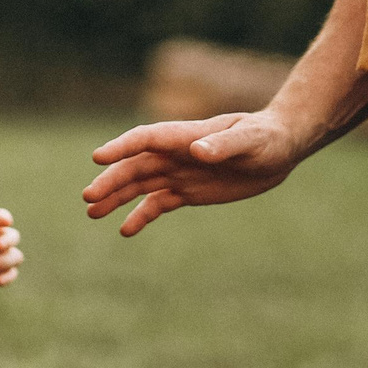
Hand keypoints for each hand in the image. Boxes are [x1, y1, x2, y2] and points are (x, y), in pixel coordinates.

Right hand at [82, 111, 303, 236]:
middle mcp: (175, 154)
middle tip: (87, 198)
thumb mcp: (250, 141)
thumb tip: (197, 152)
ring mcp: (179, 173)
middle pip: (135, 166)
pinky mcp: (188, 192)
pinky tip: (125, 230)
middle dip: (111, 181)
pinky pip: (158, 204)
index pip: (145, 139)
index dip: (121, 147)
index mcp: (184, 136)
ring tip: (92, 213)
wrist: (279, 149)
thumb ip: (224, 145)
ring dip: (115, 198)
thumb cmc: (267, 138)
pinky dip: (140, 216)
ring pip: (139, 186)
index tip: (98, 158)